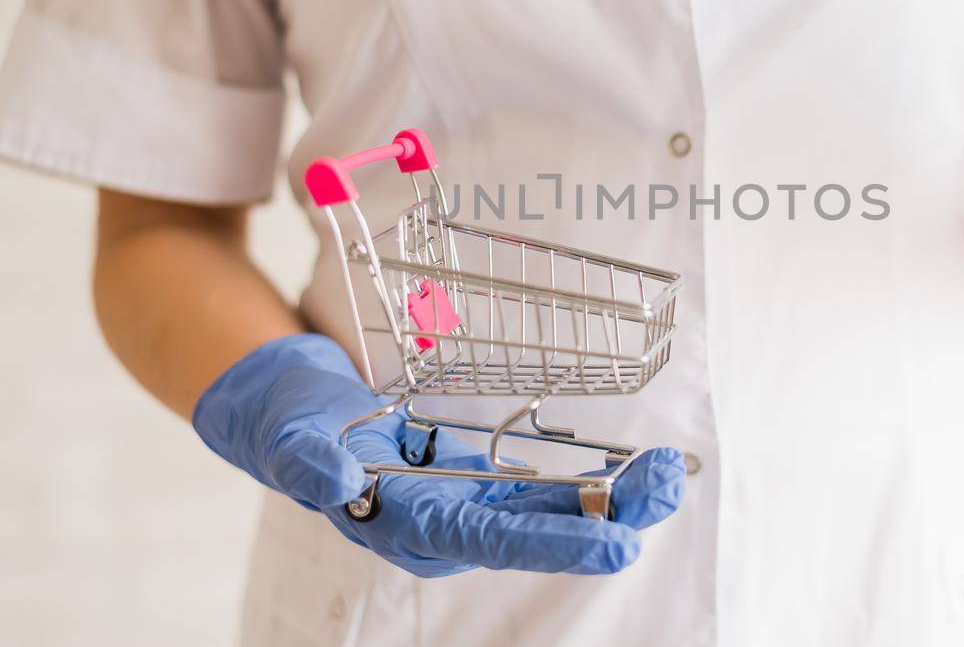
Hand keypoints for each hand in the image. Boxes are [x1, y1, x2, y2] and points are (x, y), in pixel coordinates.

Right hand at [192, 334, 685, 576]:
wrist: (297, 419)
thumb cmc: (292, 428)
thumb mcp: (290, 438)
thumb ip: (309, 462)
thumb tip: (336, 480)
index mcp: (410, 527)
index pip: (492, 540)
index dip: (555, 542)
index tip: (616, 544)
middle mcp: (451, 527)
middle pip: (540, 530)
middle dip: (609, 516)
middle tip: (668, 489)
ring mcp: (472, 506)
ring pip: (555, 510)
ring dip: (615, 498)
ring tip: (672, 475)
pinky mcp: (484, 483)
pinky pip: (548, 488)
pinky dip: (596, 480)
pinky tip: (640, 469)